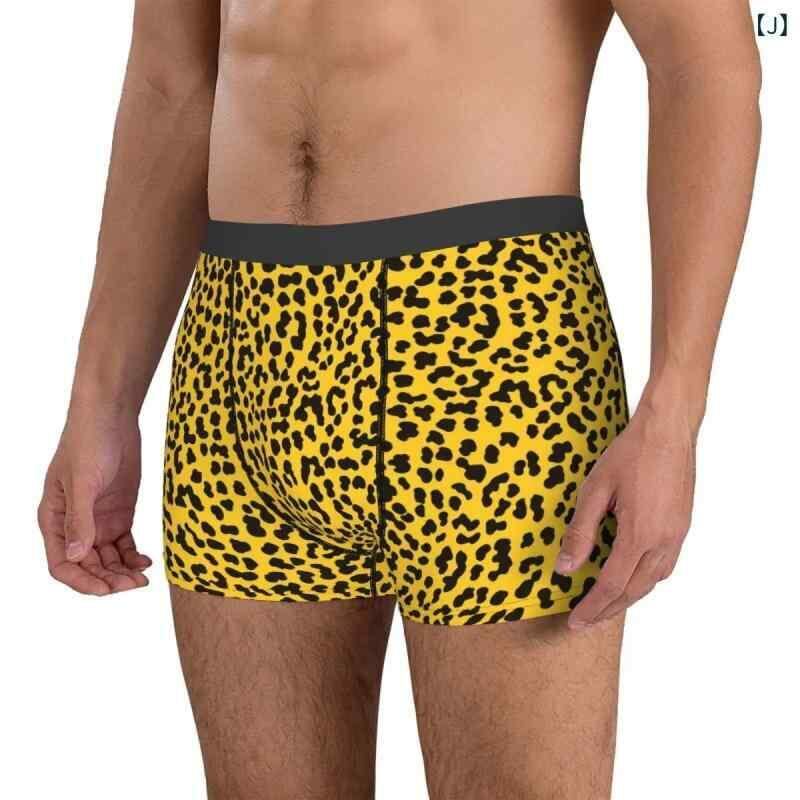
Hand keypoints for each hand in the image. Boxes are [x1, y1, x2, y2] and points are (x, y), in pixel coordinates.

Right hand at [38, 404, 150, 594]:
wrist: (112, 418)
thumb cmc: (88, 444)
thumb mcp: (83, 483)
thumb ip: (80, 520)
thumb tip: (75, 556)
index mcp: (54, 520)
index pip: (62, 564)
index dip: (82, 581)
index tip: (107, 590)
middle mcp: (75, 525)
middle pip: (88, 566)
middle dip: (108, 579)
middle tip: (133, 585)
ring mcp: (98, 520)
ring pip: (108, 559)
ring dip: (122, 572)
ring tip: (142, 578)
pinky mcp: (120, 513)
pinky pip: (124, 545)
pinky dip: (133, 556)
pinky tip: (146, 562)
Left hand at [555, 404, 695, 628]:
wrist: (668, 430)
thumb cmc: (630, 454)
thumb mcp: (595, 490)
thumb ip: (580, 532)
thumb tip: (565, 568)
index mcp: (640, 535)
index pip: (611, 585)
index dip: (591, 607)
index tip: (574, 621)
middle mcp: (663, 542)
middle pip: (634, 591)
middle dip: (608, 610)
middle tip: (586, 622)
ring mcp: (677, 535)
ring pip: (652, 581)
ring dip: (628, 597)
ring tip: (605, 604)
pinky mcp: (682, 527)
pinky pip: (664, 566)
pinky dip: (645, 580)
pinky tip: (632, 576)